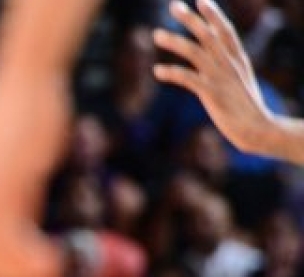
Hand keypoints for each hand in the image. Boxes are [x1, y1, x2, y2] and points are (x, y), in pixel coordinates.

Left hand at [152, 0, 273, 154]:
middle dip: (190, 19)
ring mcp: (220, 77)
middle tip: (173, 6)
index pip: (225, 30)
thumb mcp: (240, 81)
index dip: (213, 15)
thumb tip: (216, 59)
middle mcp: (229, 64)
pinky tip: (157, 70)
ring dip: (174, 41)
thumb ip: (227, 67)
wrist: (257, 128)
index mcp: (237, 59)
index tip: (201, 0)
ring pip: (195, 51)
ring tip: (156, 34)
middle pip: (208, 34)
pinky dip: (171, 72)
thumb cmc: (246, 107)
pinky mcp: (211, 93)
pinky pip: (188, 78)